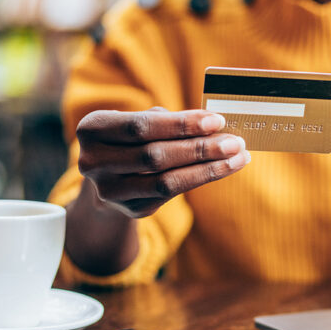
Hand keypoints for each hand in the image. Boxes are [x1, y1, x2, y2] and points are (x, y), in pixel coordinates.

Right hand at [76, 107, 249, 217]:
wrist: (112, 179)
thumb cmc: (134, 139)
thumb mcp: (140, 123)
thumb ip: (169, 120)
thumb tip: (214, 123)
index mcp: (92, 128)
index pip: (141, 126)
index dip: (181, 124)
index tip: (216, 120)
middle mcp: (93, 162)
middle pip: (155, 155)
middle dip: (199, 147)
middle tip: (234, 141)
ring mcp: (109, 190)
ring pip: (165, 180)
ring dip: (207, 168)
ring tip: (237, 156)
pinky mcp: (130, 209)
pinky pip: (171, 195)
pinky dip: (202, 179)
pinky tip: (224, 168)